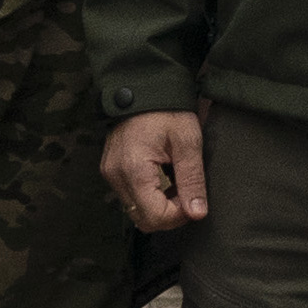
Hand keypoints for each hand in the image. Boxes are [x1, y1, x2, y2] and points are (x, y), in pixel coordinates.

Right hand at [105, 108, 208, 233]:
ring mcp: (110, 173)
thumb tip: (198, 213)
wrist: (144, 88)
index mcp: (134, 169)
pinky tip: (163, 178)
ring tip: (176, 183)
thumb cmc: (167, 110)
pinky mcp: (110, 170)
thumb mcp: (188, 142)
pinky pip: (130, 197)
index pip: (155, 216)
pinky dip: (149, 196)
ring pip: (136, 210)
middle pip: (143, 219)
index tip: (193, 199)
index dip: (179, 215)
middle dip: (169, 215)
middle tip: (187, 193)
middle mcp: (116, 175)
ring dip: (159, 206)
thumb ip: (192, 180)